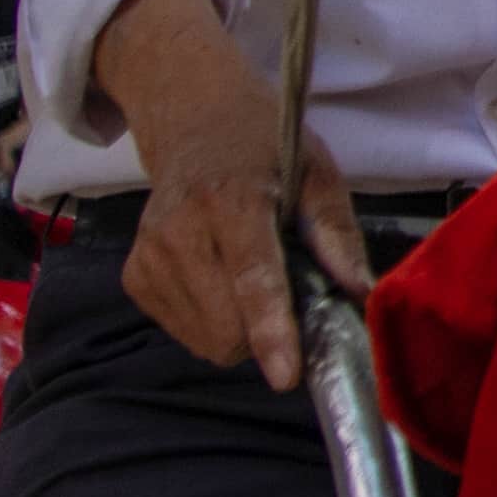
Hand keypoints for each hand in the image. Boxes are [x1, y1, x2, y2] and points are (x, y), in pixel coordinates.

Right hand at [91, 0, 356, 393]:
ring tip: (249, 276)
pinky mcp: (134, 276)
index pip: (252, 278)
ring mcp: (149, 255)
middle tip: (288, 294)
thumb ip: (337, 233)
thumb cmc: (264, 147)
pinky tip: (219, 278)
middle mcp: (179, 229)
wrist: (192, 122)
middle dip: (266, 331)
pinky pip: (185, 332)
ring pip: (207, 339)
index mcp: (231, 199)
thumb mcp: (316, 171)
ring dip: (239, 327)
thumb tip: (361, 293)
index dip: (271, 330)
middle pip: (227, 326)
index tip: (284, 375)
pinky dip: (212, 321)